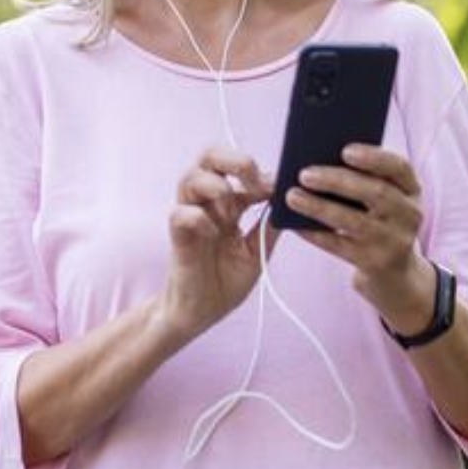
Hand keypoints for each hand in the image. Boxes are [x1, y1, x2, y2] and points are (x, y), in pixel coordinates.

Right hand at [157, 148, 276, 342]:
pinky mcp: (177, 236)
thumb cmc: (225, 280)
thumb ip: (269, 225)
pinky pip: (180, 213)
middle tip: (253, 182)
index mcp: (227, 202)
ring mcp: (189, 216)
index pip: (236, 165)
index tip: (278, 187)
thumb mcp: (257, 250)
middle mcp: (206, 202)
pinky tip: (213, 233)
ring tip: (231, 214)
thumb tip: (290, 200)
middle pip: (209, 156)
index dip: (258, 171)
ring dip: (218, 188)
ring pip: (190, 177)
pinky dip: (199, 218)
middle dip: (234, 160)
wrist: (201, 312)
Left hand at [284, 144, 433, 332]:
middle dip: (337, 181)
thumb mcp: (385, 200)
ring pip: (354, 221)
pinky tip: (295, 224)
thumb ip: (364, 178)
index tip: (345, 150)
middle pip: (376, 192)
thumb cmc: (379, 221)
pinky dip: (315, 233)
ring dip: (320, 207)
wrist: (394, 273)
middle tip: (305, 174)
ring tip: (292, 196)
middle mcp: (409, 215)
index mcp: (411, 190)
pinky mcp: (375, 263)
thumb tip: (317, 159)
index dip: (374, 158)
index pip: (399, 167)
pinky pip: (339, 246)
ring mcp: (394, 241)